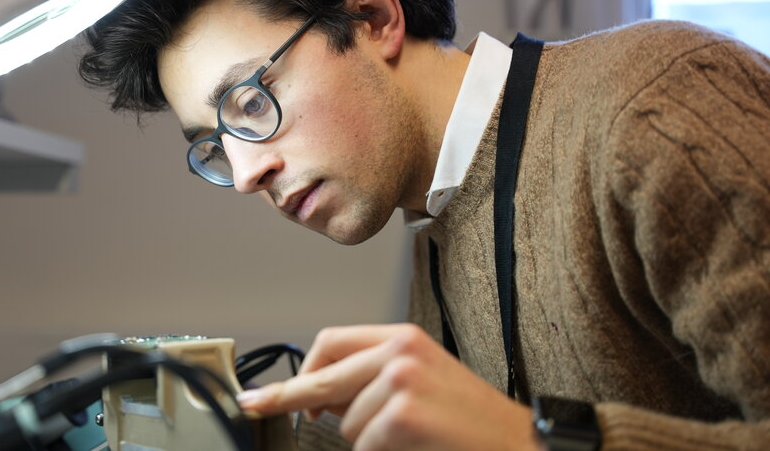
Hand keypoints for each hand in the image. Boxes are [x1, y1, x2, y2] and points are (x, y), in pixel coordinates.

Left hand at [237, 324, 541, 450]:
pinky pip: (364, 443)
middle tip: (256, 406)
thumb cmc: (472, 421)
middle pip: (324, 376)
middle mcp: (400, 351)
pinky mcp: (403, 415)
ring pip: (345, 421)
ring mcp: (400, 381)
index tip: (269, 389)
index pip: (333, 342)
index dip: (301, 370)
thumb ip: (373, 379)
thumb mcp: (422, 381)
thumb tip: (320, 399)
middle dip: (288, 397)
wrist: (521, 444)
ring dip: (364, 439)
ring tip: (409, 437)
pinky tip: (413, 447)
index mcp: (404, 338)